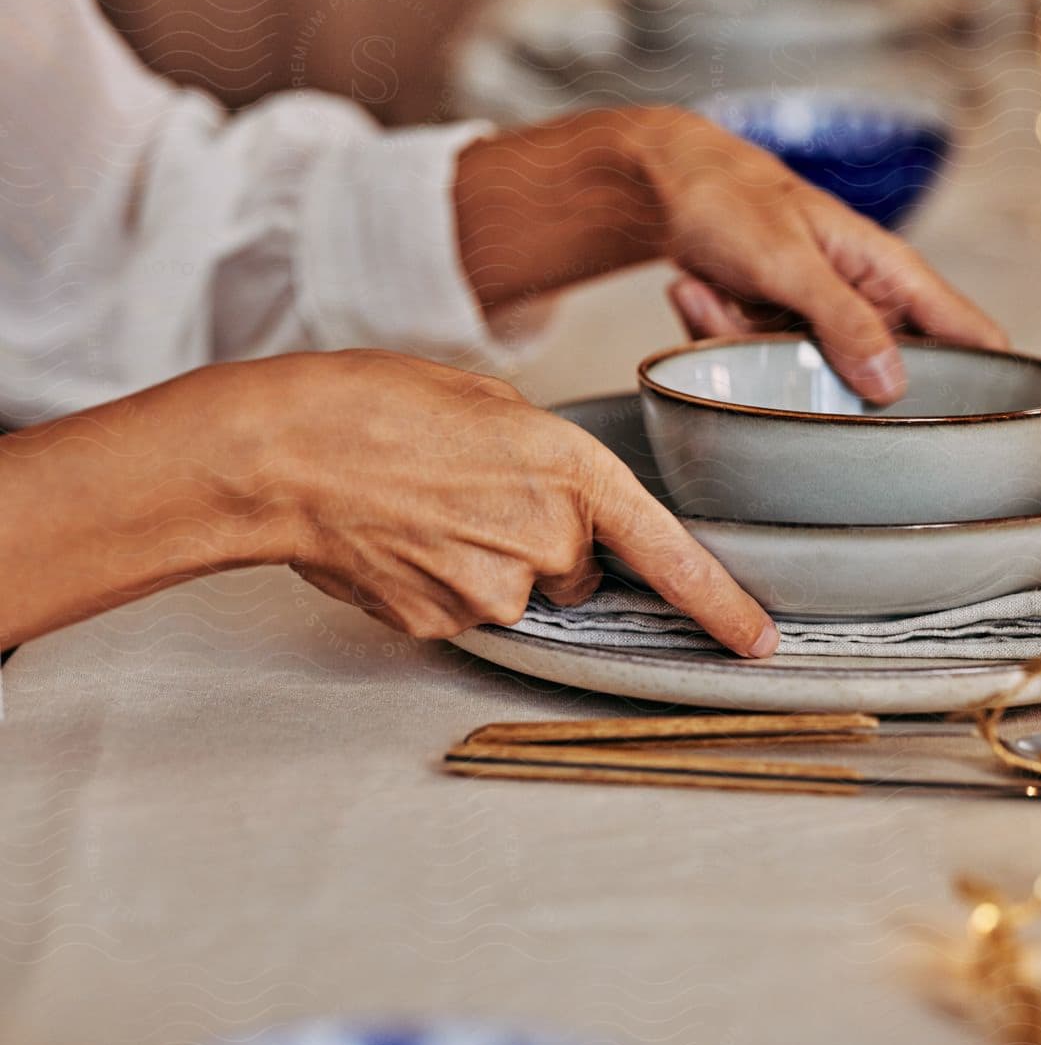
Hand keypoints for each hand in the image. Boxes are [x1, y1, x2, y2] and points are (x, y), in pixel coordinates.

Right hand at [228, 351, 777, 653]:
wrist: (279, 451)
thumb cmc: (373, 404)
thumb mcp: (492, 405)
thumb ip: (550, 461)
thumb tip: (557, 505)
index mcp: (571, 472)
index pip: (670, 554)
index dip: (720, 602)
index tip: (757, 639)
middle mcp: (543, 540)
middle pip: (578, 567)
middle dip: (546, 541)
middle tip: (477, 492)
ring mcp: (490, 590)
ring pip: (518, 590)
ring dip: (488, 560)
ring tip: (426, 508)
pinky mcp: (439, 622)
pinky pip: (464, 608)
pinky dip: (441, 580)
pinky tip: (402, 538)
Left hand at [453, 107, 1005, 402]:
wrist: (664, 185)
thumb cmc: (732, 199)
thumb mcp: (789, 260)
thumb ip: (842, 321)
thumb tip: (894, 386)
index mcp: (894, 276)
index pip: (976, 339)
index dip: (997, 389)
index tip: (993, 437)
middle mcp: (869, 308)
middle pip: (882, 382)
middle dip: (824, 382)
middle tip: (770, 334)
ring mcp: (824, 330)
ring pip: (808, 385)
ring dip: (751, 349)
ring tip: (716, 291)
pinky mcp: (781, 343)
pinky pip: (761, 374)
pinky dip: (723, 340)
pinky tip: (700, 292)